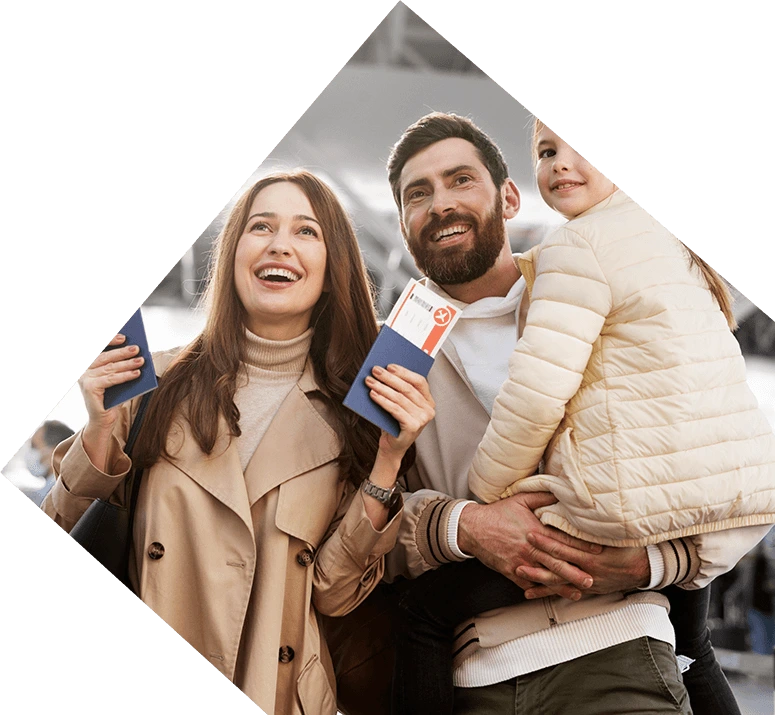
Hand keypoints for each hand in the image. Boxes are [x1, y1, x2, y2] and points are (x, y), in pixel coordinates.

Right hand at [79, 332, 143, 431]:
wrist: (104, 420)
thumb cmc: (112, 398)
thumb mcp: (118, 379)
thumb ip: (122, 367)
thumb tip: (137, 354)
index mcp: (89, 365)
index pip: (99, 350)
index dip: (110, 341)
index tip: (124, 336)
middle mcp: (84, 370)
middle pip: (105, 357)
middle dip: (122, 352)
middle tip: (137, 348)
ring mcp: (85, 379)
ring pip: (110, 368)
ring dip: (127, 363)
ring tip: (141, 361)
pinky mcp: (89, 389)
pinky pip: (111, 379)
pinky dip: (125, 376)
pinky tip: (137, 373)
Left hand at [365, 364, 434, 459]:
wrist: (392, 447)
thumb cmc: (394, 423)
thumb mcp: (398, 404)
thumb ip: (397, 390)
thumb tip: (384, 371)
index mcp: (428, 401)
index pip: (420, 381)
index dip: (404, 372)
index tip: (389, 365)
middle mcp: (428, 410)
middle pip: (408, 388)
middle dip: (389, 378)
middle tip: (375, 370)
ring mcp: (422, 419)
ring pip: (400, 398)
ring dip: (383, 388)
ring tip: (370, 381)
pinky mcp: (413, 427)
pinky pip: (395, 410)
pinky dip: (383, 401)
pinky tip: (373, 394)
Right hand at [457, 493, 601, 599]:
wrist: (472, 528)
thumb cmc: (497, 513)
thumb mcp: (520, 499)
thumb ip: (542, 496)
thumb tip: (561, 491)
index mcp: (534, 530)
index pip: (561, 539)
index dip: (580, 545)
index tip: (596, 550)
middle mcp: (529, 548)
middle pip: (556, 562)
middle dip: (575, 572)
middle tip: (592, 579)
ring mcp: (520, 562)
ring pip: (545, 577)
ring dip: (562, 586)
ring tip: (578, 592)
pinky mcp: (511, 572)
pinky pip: (528, 584)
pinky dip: (540, 591)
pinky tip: (552, 595)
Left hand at [518, 530, 649, 598]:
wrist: (646, 568)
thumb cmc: (629, 546)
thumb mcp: (614, 534)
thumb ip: (593, 527)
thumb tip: (577, 511)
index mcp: (592, 555)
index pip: (565, 547)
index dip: (547, 541)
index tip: (531, 532)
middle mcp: (587, 571)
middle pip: (557, 564)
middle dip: (537, 557)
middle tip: (520, 549)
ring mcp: (586, 583)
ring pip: (557, 581)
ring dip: (537, 577)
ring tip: (518, 571)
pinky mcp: (586, 590)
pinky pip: (563, 591)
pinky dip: (547, 592)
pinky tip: (530, 592)